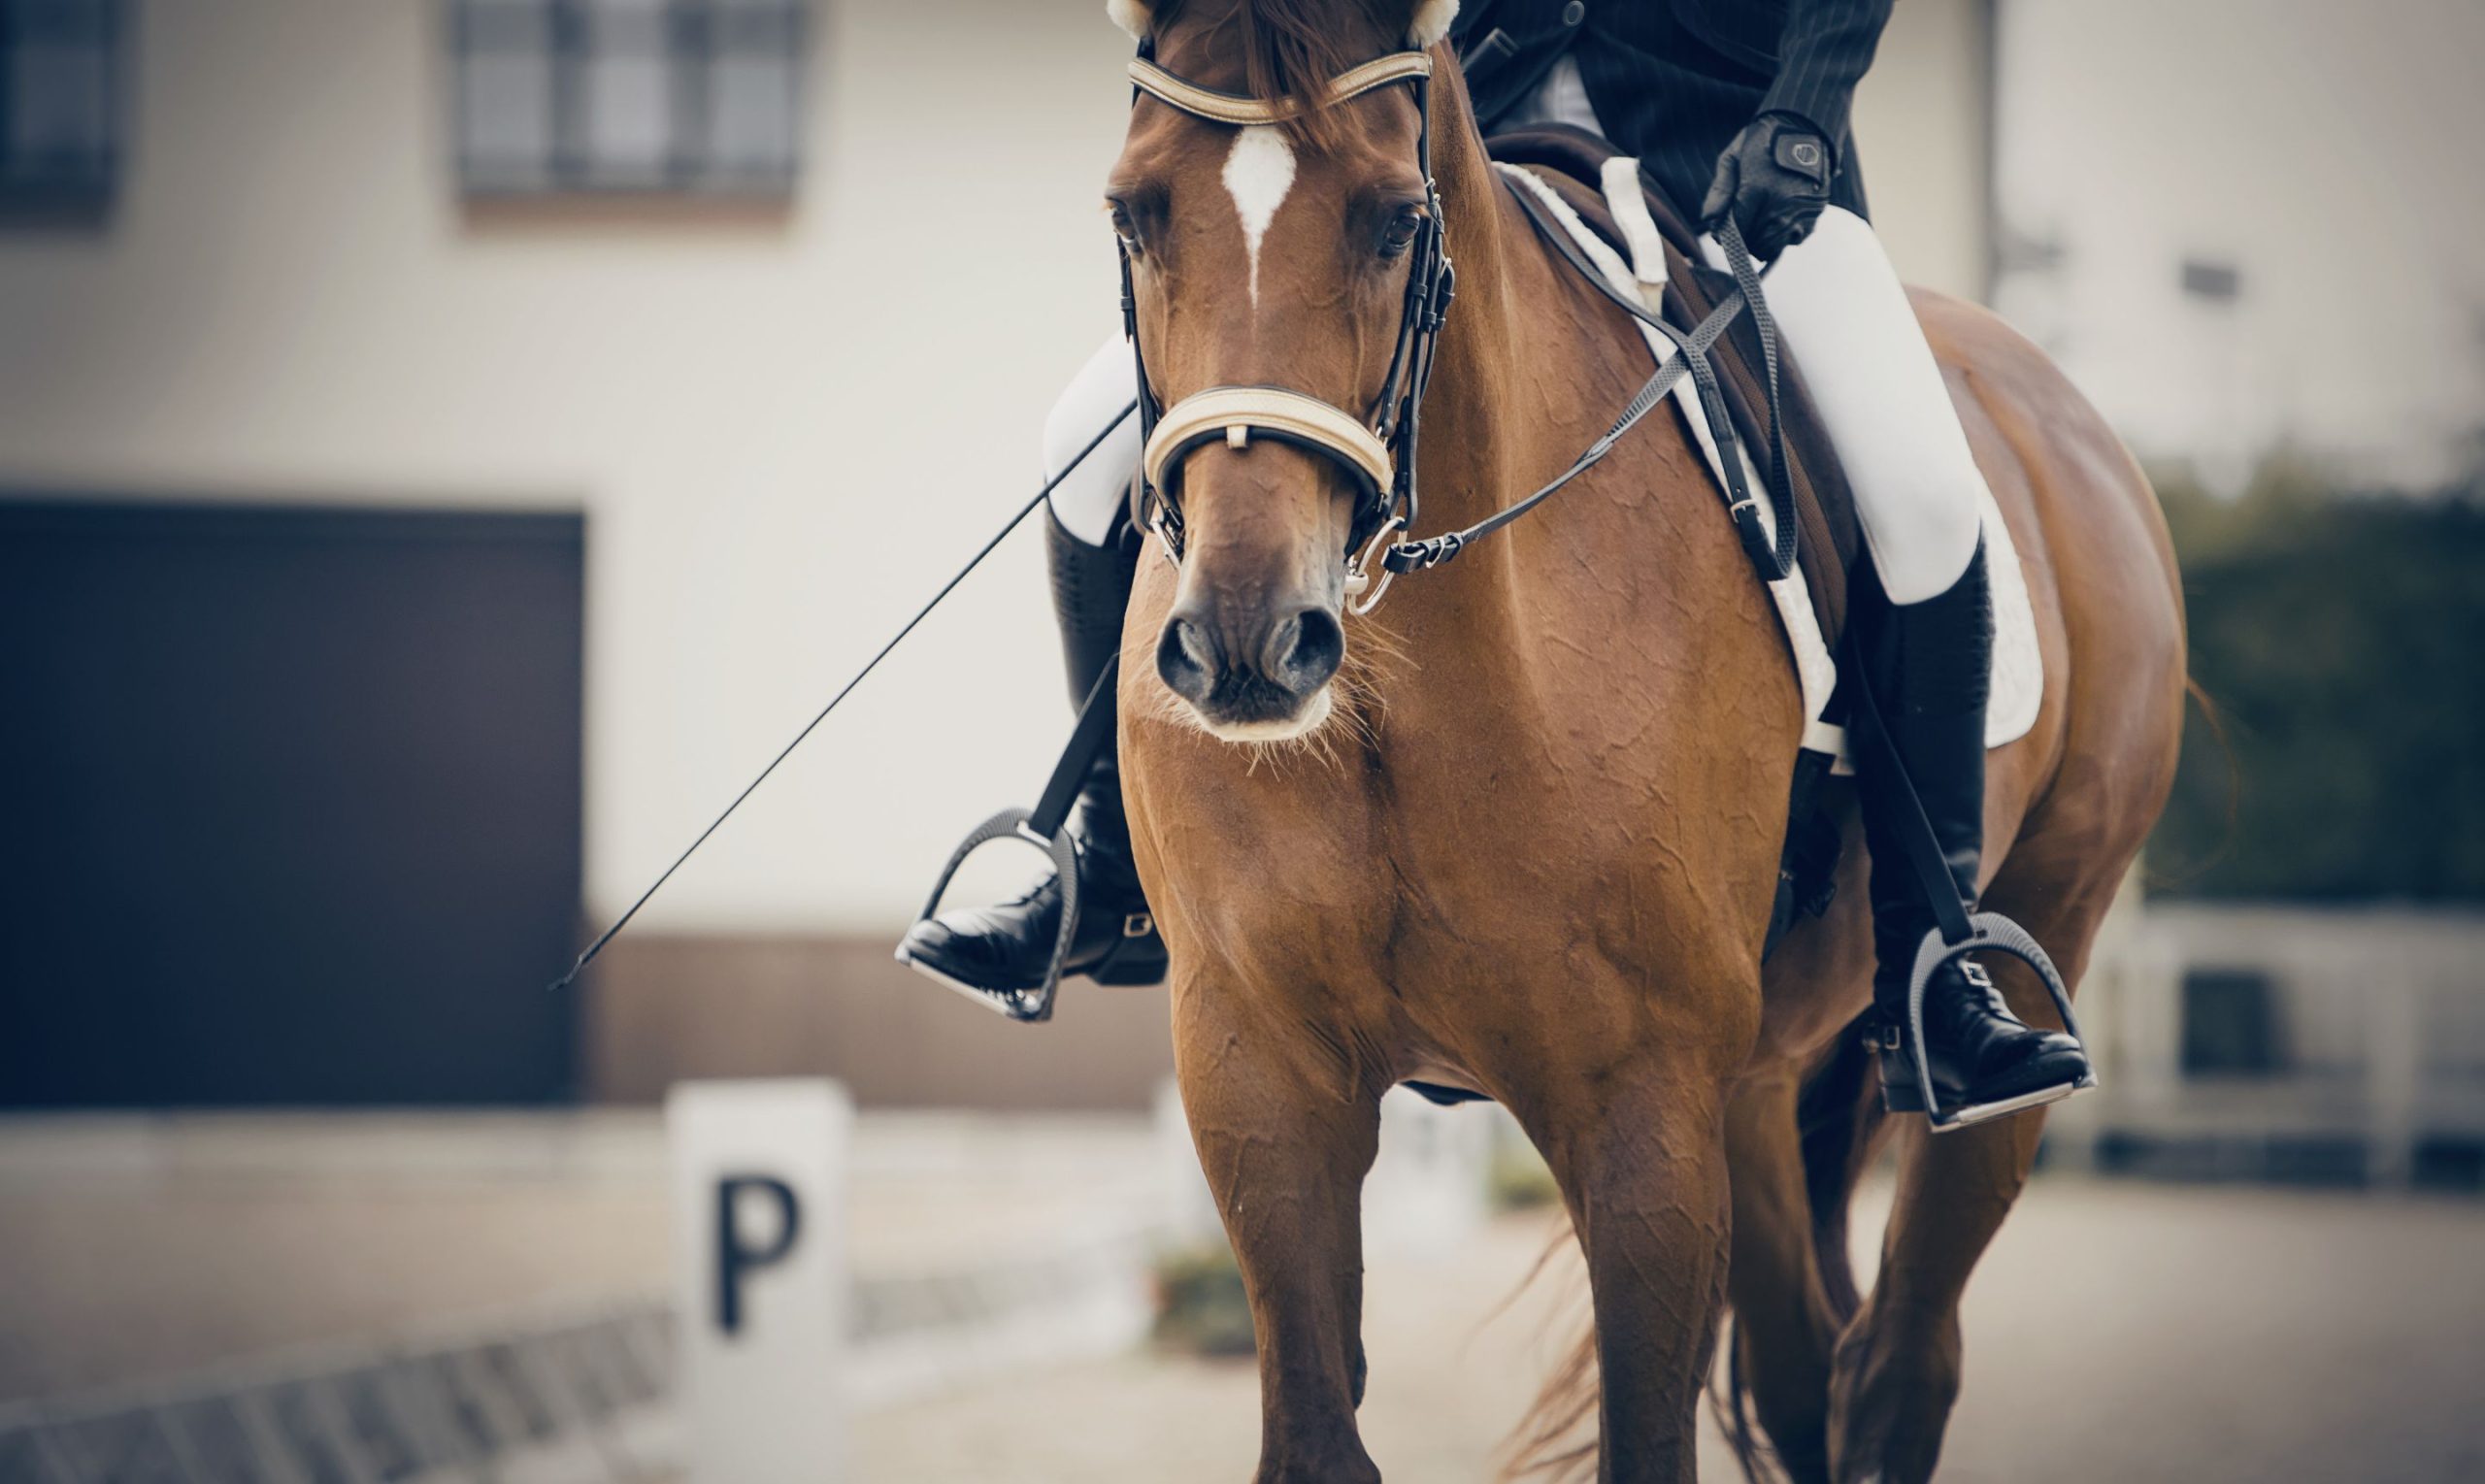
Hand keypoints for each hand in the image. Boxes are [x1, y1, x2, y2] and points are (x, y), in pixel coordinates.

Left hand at [1700, 113, 1832, 261]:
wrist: (1804, 126)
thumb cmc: (1763, 141)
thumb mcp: (1733, 157)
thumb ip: (1720, 189)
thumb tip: (1707, 219)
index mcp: (1758, 189)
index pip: (1738, 230)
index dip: (1727, 236)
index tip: (1722, 232)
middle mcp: (1781, 204)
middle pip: (1755, 243)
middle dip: (1742, 241)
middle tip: (1739, 231)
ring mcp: (1801, 210)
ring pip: (1774, 247)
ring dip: (1761, 244)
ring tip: (1755, 230)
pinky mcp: (1815, 211)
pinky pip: (1796, 240)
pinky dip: (1783, 238)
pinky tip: (1776, 225)